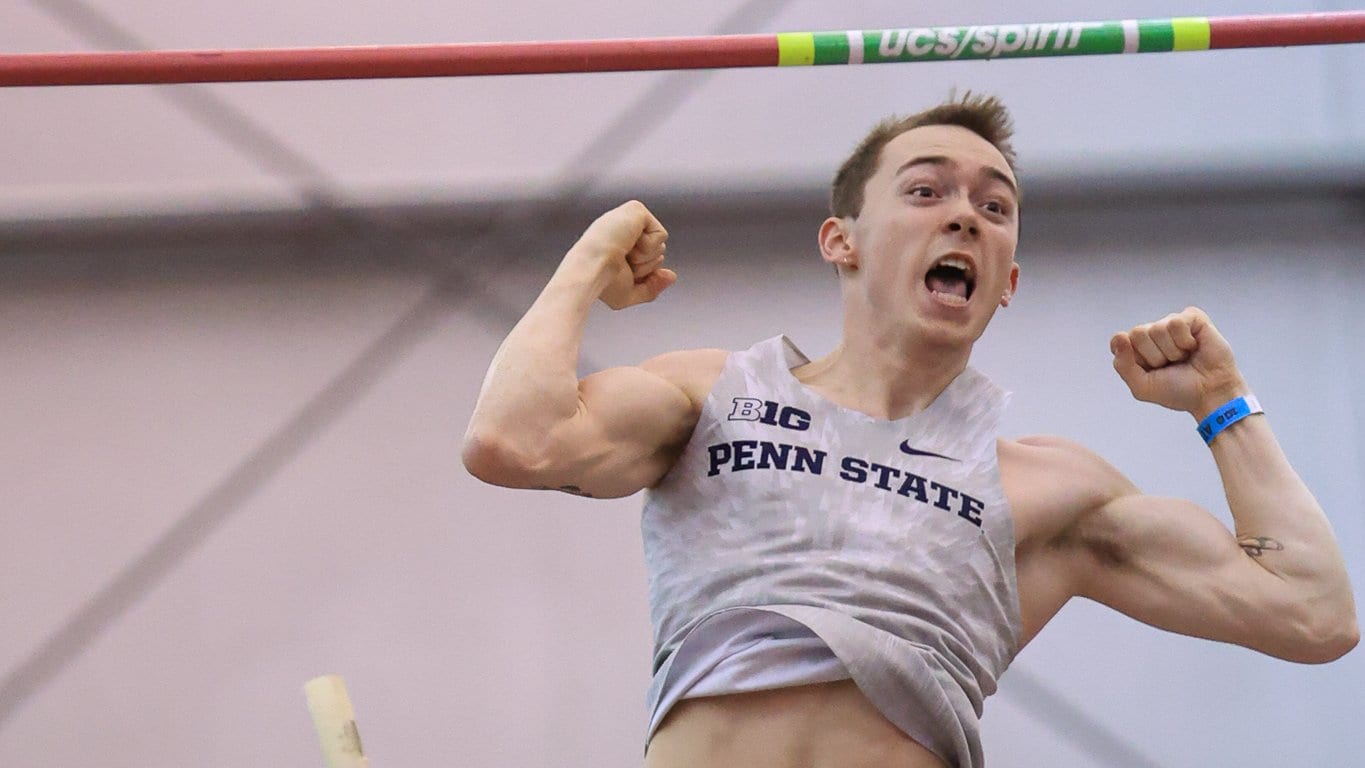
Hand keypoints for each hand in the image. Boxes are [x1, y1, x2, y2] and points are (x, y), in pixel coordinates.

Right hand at [571, 200, 675, 309]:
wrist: (593, 269)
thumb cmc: (603, 282)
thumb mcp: (629, 294)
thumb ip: (652, 287)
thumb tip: (672, 276)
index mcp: (618, 245)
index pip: (647, 260)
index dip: (642, 273)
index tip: (621, 273)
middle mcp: (623, 230)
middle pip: (657, 254)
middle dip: (645, 267)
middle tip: (622, 263)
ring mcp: (629, 218)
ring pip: (660, 246)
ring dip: (645, 258)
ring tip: (623, 253)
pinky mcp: (636, 209)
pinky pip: (661, 235)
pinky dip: (648, 246)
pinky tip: (628, 243)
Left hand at [1110, 306, 1248, 417]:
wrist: (1211, 393)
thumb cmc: (1178, 390)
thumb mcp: (1142, 387)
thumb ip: (1123, 365)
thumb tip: (1119, 336)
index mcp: (1137, 347)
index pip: (1119, 341)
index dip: (1136, 359)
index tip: (1151, 370)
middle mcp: (1152, 332)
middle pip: (1137, 333)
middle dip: (1155, 357)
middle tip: (1171, 365)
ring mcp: (1171, 323)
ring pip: (1156, 329)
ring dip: (1172, 351)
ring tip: (1183, 357)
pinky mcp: (1192, 317)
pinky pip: (1176, 323)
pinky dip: (1184, 341)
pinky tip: (1193, 347)